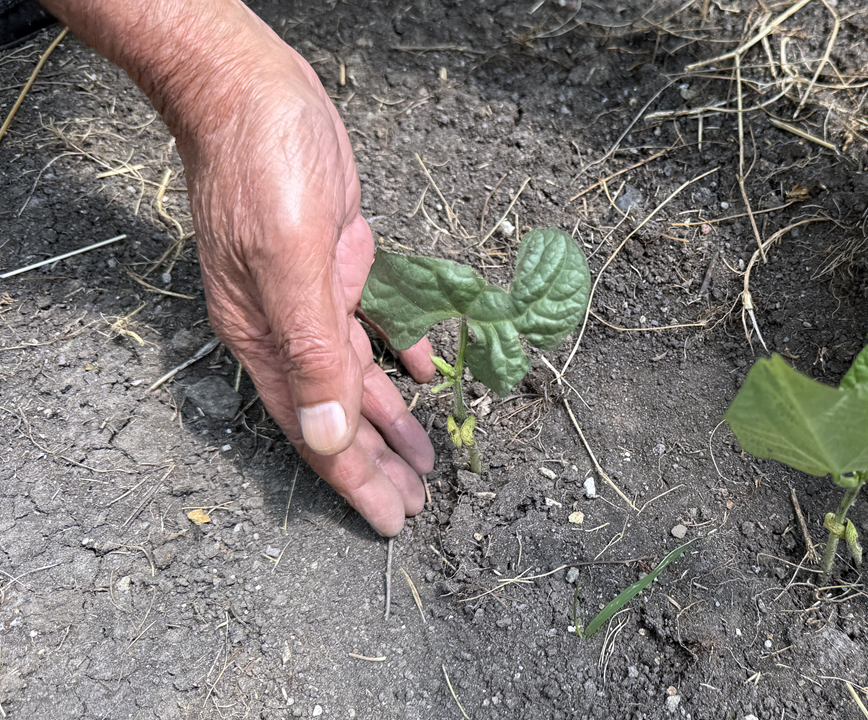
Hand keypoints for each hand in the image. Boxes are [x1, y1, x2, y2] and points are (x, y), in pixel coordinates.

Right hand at [178, 40, 436, 535]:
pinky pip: (377, 322)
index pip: (316, 430)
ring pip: (361, 376)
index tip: (390, 521)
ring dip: (395, 417)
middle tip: (419, 502)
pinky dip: (404, 350)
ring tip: (428, 457)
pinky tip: (428, 375)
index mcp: (268, 339)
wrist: (254, 92)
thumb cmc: (265, 169)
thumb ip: (310, 350)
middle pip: (340, 413)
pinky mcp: (342, 264)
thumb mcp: (291, 260)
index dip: (355, 480)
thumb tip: (325, 433)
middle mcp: (289, 327)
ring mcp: (315, 296)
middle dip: (380, 461)